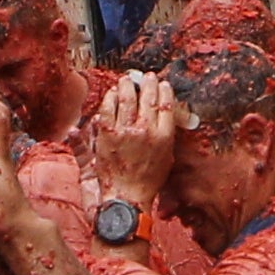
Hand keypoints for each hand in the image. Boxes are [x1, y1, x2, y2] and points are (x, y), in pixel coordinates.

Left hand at [91, 72, 183, 210]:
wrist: (125, 198)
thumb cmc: (147, 182)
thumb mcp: (166, 159)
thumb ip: (166, 137)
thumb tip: (167, 120)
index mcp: (164, 137)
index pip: (166, 105)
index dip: (165, 91)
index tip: (163, 84)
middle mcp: (147, 131)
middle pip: (148, 98)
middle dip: (148, 84)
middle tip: (147, 77)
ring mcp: (126, 131)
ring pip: (128, 99)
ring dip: (128, 86)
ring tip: (127, 79)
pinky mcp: (108, 135)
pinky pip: (109, 109)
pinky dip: (111, 98)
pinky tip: (112, 93)